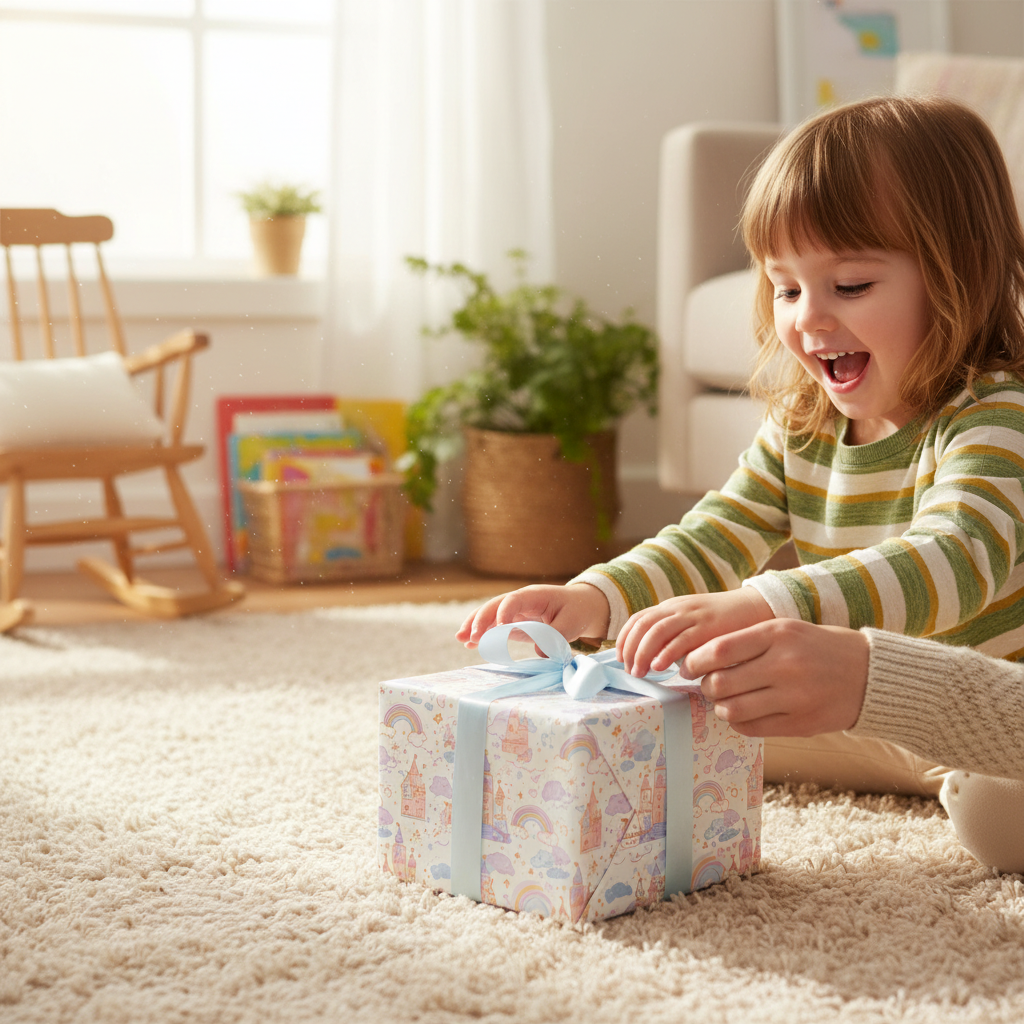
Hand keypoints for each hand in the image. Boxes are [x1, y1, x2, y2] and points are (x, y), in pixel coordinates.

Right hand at [456, 583, 609, 649]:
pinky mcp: (513, 623)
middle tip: (471, 636)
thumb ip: (555, 636)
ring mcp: (514, 611)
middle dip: (481, 620)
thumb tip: (539, 653)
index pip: (513, 600)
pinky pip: (494, 627)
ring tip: (461, 639)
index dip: (504, 613)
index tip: (499, 628)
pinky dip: (482, 634)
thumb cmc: (577, 611)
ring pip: (489, 615)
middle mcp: (520, 601)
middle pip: (494, 606)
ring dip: (475, 626)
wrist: (581, 606)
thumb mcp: (571, 623)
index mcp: (534, 595)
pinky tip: (469, 644)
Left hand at [617, 588, 773, 675]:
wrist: (755, 607)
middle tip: (629, 671)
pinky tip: (661, 668)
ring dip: (643, 653)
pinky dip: (667, 653)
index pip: (638, 619)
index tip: (621, 659)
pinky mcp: (707, 626)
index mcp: (671, 607)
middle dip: (631, 649)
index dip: (625, 639)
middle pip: (643, 625)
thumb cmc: (723, 622)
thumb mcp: (692, 624)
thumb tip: (654, 661)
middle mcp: (677, 608)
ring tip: (641, 673)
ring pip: (656, 631)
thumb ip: (674, 638)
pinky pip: (681, 639)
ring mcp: (692, 616)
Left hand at [682, 618, 868, 736]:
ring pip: (732, 709)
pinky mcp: (801, 723)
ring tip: (725, 700)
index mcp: (777, 634)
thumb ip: (747, 640)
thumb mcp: (784, 629)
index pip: (719, 650)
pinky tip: (743, 713)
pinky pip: (753, 728)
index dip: (695, 661)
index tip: (688, 666)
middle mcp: (784, 665)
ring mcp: (794, 697)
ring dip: (720, 706)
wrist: (868, 673)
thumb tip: (701, 658)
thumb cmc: (817, 647)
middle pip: (721, 683)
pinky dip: (739, 722)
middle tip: (706, 684)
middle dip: (704, 686)